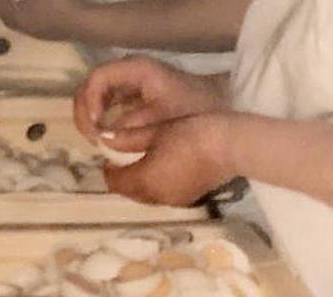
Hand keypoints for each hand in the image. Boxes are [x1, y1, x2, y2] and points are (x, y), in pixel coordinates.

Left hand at [0, 0, 87, 41]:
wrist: (81, 23)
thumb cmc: (56, 1)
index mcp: (12, 15)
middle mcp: (19, 26)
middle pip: (5, 11)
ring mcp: (34, 32)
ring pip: (19, 17)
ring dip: (18, 5)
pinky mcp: (47, 34)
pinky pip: (32, 20)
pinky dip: (31, 10)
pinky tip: (41, 3)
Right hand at [73, 55, 226, 143]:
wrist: (222, 108)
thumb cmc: (194, 111)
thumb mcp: (161, 123)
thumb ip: (130, 132)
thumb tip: (102, 140)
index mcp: (136, 69)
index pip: (97, 78)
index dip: (90, 103)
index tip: (97, 131)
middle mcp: (129, 70)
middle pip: (91, 86)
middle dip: (87, 114)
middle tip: (94, 141)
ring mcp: (131, 82)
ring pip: (97, 96)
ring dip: (93, 119)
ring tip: (99, 143)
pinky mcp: (135, 95)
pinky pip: (109, 104)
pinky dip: (104, 121)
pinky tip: (109, 140)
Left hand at [103, 112, 236, 206]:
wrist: (228, 146)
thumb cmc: (189, 133)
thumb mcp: (155, 132)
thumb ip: (127, 139)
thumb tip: (104, 140)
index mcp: (144, 180)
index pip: (115, 183)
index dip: (109, 170)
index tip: (111, 156)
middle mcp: (157, 197)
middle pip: (130, 193)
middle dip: (124, 178)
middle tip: (126, 158)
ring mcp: (175, 200)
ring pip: (147, 196)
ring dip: (141, 184)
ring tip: (146, 161)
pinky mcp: (190, 198)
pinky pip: (163, 196)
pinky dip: (158, 186)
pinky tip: (166, 167)